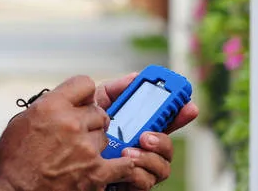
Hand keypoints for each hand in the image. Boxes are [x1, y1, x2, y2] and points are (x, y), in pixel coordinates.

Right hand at [0, 75, 135, 190]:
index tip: (82, 102)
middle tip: (77, 133)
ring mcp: (85, 148)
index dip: (84, 94)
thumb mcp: (25, 119)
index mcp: (52, 106)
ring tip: (78, 155)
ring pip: (104, 136)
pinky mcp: (95, 173)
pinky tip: (119, 163)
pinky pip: (123, 164)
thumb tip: (70, 100)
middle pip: (98, 111)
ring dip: (94, 143)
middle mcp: (71, 123)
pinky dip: (122, 164)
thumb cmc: (13, 158)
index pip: (85, 83)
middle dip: (89, 121)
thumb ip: (51, 104)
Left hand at [95, 73, 198, 189]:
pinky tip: (123, 165)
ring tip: (127, 152)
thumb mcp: (97, 106)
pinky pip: (146, 180)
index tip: (189, 105)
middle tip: (147, 135)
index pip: (166, 120)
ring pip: (163, 165)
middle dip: (164, 139)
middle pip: (169, 144)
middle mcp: (144, 148)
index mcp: (139, 127)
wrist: (68, 155)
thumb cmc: (84, 130)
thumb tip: (135, 77)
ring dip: (149, 157)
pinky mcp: (133, 184)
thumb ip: (114, 90)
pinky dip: (137, 172)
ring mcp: (141, 167)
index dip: (181, 112)